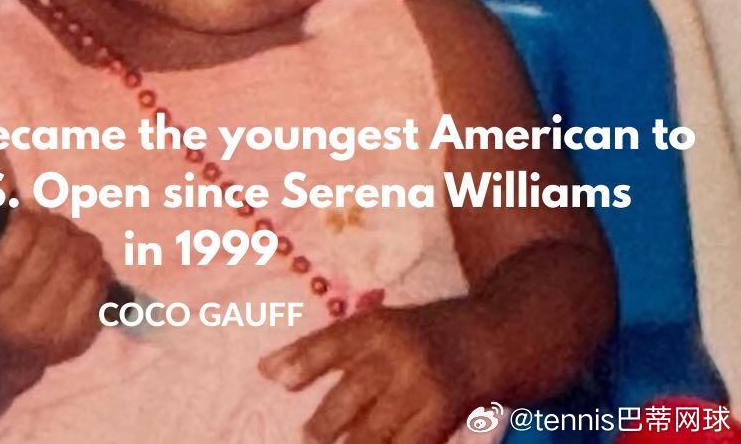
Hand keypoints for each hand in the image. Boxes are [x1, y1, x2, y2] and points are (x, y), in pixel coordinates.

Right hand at [0, 208, 111, 369]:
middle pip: (55, 242)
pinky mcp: (77, 340)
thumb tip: (6, 189)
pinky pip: (101, 281)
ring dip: (76, 237)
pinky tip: (78, 260)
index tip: (23, 212)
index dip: (27, 215)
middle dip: (53, 223)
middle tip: (45, 222)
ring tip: (61, 238)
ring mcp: (48, 334)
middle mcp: (13, 320)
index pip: (21, 235)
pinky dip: (95, 261)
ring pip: (83, 257)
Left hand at [259, 302, 476, 443]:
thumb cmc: (419, 335)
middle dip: (325, 423)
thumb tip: (268, 371)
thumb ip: (330, 348)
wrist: (488, 338)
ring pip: (375, 428)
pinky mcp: (442, 412)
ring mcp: (421, 383)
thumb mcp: (378, 327)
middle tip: (306, 438)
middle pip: (351, 392)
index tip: (270, 376)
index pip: (331, 342)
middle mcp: (397, 351)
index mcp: (377, 324)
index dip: (301, 359)